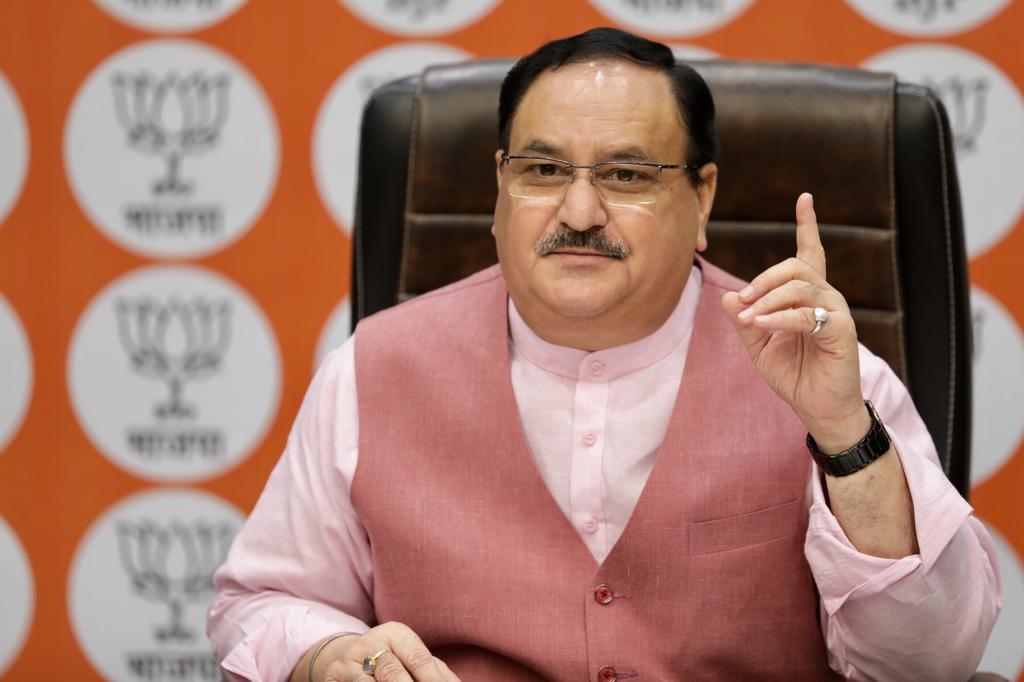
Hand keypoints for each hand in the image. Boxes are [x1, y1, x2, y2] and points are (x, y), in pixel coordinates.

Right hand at [304, 622, 459, 681]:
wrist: (340, 658)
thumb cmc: (388, 661)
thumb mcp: (409, 658)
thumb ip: (433, 671)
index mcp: (395, 634)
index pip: (420, 660)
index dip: (435, 681)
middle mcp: (369, 643)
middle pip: (394, 674)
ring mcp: (347, 662)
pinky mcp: (331, 679)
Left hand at [721, 193, 869, 450]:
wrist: (818, 409)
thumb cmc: (794, 376)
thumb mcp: (759, 347)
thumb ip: (744, 321)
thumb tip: (728, 297)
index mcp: (808, 297)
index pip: (810, 253)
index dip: (808, 225)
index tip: (805, 197)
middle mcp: (825, 298)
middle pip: (795, 266)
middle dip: (763, 279)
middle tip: (743, 302)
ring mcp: (836, 312)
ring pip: (799, 286)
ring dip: (767, 300)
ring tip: (750, 319)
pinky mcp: (841, 331)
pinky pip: (807, 314)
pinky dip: (780, 318)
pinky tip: (762, 325)